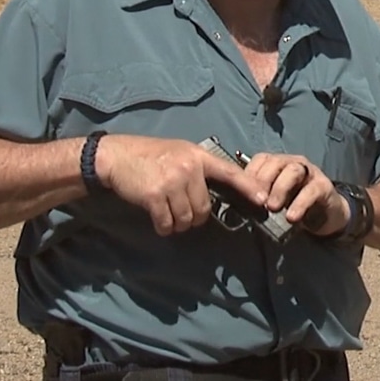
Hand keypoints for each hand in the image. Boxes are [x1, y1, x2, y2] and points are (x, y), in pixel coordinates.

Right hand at [95, 135, 267, 236]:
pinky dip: (164, 227)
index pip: (230, 173)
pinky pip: (168, 223)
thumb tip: (217, 192)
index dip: (248, 187)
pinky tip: (158, 220)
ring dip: (179, 223)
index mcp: (199, 157)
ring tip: (168, 213)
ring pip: (188, 219)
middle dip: (195, 217)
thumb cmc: (151, 155)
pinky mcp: (155, 196)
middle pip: (205, 208)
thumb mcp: (180, 153)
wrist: (117, 156)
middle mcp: (189, 168)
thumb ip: (199, 169)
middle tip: (182, 211)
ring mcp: (172, 182)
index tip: (262, 200)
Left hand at [241, 153, 349, 237]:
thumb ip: (259, 198)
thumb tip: (237, 204)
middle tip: (256, 203)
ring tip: (272, 208)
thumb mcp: (274, 200)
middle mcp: (293, 163)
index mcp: (278, 164)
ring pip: (293, 171)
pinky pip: (311, 191)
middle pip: (275, 163)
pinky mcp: (324, 186)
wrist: (326, 215)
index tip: (241, 194)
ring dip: (280, 189)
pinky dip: (300, 204)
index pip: (260, 160)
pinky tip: (292, 217)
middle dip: (262, 182)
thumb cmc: (294, 205)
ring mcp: (310, 172)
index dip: (249, 175)